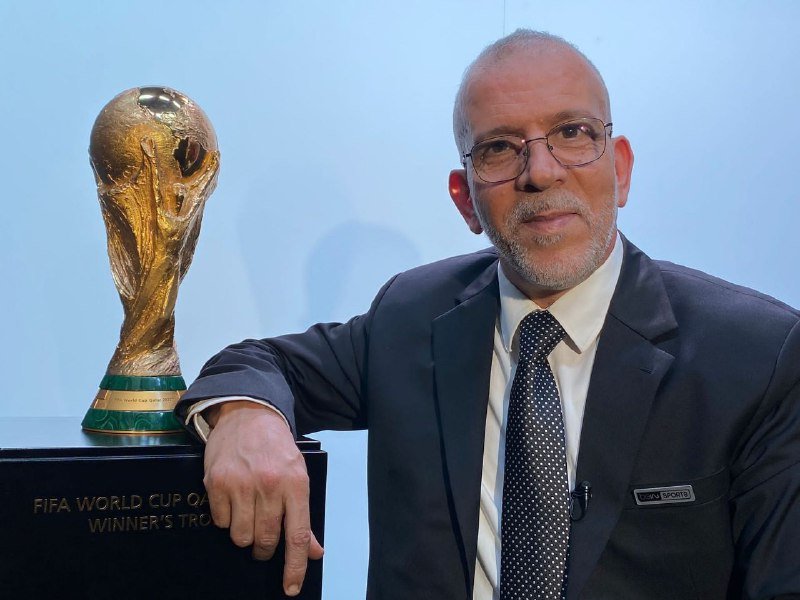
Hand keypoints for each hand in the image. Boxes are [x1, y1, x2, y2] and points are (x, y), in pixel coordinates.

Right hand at [203, 401, 323, 596]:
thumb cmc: (276, 448)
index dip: (294, 567)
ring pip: (241, 536)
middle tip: (264, 539)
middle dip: (264, 548)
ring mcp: (241, 484)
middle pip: (266, 540)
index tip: (290, 588)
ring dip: (244, 532)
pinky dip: (226, 517)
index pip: (297, 536)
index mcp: (296, 485)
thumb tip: (314, 552)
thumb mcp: (298, 476)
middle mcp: (270, 485)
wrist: (248, 415)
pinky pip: (221, 521)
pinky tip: (233, 498)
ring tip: (248, 511)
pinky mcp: (217, 482)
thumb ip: (303, 516)